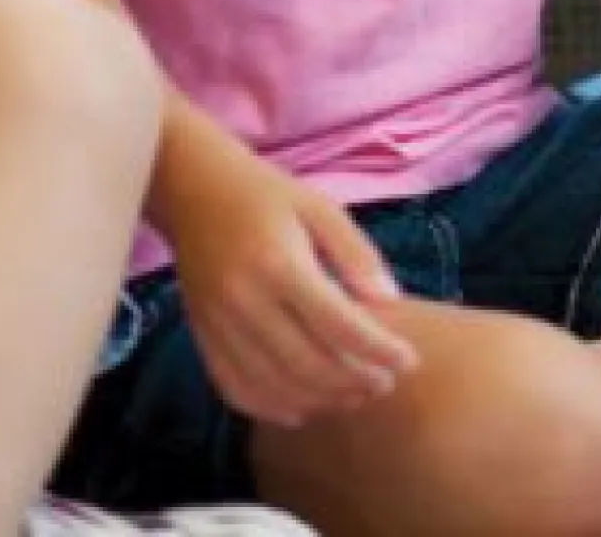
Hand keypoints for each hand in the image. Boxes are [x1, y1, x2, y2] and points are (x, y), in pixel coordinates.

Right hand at [170, 150, 421, 429]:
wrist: (191, 189)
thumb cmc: (267, 195)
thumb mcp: (321, 209)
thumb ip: (358, 256)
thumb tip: (392, 304)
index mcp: (280, 264)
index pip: (338, 324)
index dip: (379, 350)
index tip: (409, 361)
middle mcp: (245, 300)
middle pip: (306, 363)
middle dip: (353, 382)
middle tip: (386, 384)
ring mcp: (217, 323)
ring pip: (273, 384)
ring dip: (320, 400)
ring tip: (355, 396)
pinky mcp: (201, 336)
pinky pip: (234, 387)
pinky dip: (270, 408)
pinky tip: (302, 410)